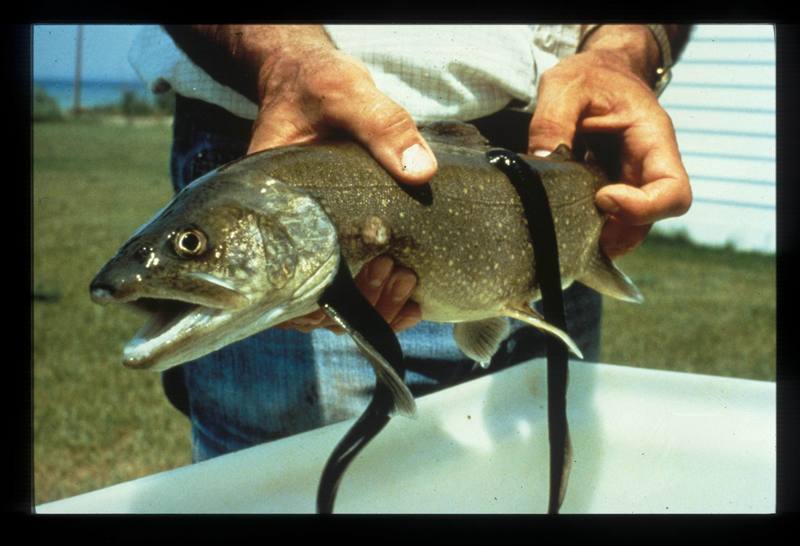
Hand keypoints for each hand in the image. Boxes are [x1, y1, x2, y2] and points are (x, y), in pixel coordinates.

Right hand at [242, 29, 431, 332]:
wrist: (310, 81)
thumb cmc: (317, 87)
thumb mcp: (347, 94)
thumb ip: (382, 126)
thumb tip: (422, 172)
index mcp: (269, 206)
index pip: (278, 280)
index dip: (319, 302)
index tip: (370, 276)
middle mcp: (283, 235)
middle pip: (310, 304)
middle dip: (360, 304)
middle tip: (397, 274)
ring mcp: (309, 241)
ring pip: (331, 304)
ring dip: (373, 308)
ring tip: (406, 283)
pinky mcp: (334, 239)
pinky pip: (349, 288)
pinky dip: (379, 304)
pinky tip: (411, 302)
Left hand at [528, 26, 691, 258]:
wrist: (597, 72)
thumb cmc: (591, 75)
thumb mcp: (566, 86)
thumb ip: (553, 120)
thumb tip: (540, 160)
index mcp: (652, 140)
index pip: (673, 192)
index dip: (643, 208)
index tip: (602, 197)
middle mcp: (647, 168)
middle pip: (648, 221)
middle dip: (613, 233)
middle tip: (574, 229)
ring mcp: (629, 183)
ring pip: (627, 228)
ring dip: (598, 237)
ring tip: (564, 231)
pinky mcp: (608, 190)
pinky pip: (606, 220)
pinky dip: (586, 229)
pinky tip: (560, 221)